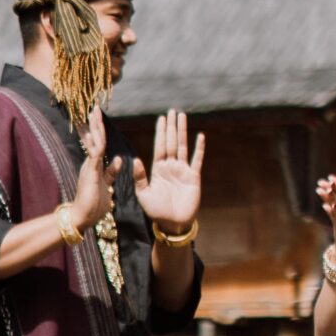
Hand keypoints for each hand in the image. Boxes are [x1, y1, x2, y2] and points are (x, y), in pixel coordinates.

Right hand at [72, 106, 122, 229]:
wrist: (82, 218)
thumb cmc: (94, 205)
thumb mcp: (107, 185)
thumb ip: (111, 172)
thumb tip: (119, 159)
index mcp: (95, 166)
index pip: (98, 144)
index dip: (99, 131)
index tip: (99, 118)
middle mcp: (90, 163)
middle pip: (95, 139)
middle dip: (96, 124)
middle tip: (96, 108)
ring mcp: (90, 167)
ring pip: (95, 143)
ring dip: (95, 128)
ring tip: (95, 112)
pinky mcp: (91, 173)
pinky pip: (95, 155)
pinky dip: (96, 143)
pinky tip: (95, 133)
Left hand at [133, 109, 204, 233]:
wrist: (172, 223)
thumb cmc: (156, 210)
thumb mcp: (143, 194)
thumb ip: (140, 177)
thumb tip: (135, 159)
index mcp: (158, 169)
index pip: (159, 146)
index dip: (160, 132)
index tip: (161, 119)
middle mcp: (170, 166)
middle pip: (171, 142)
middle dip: (171, 127)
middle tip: (172, 111)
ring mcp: (183, 170)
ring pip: (183, 146)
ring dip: (183, 131)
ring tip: (182, 117)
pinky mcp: (194, 177)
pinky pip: (197, 160)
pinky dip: (199, 148)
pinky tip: (200, 136)